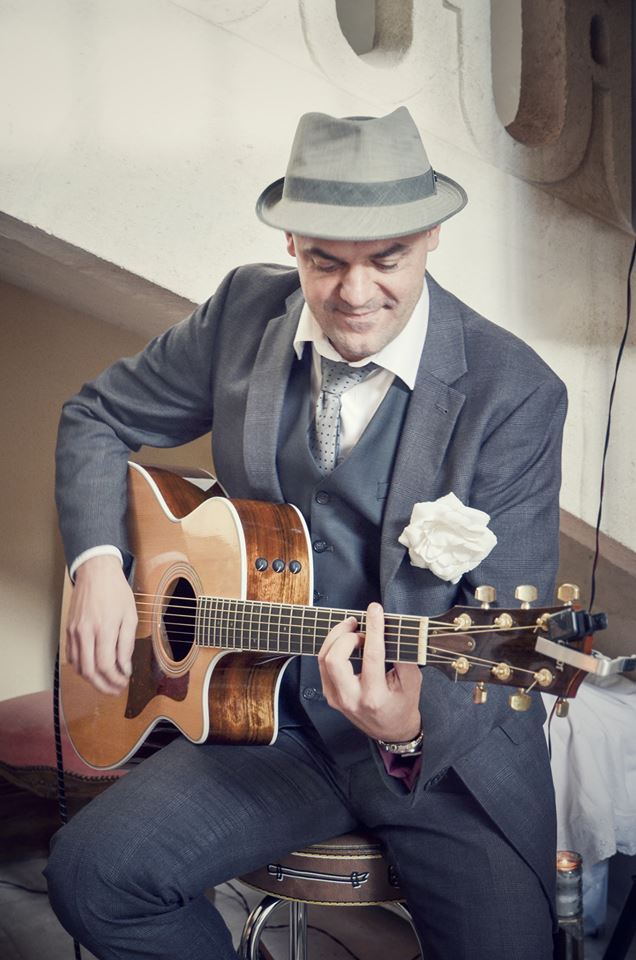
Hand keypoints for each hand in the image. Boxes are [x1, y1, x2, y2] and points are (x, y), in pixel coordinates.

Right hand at [66, 555, 137, 694]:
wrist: (96, 572)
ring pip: (78, 667)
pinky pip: (72, 656)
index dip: (115, 679)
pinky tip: (94, 669)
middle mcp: (85, 632)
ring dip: (92, 680)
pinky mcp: (68, 630)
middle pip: (89, 672)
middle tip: (116, 690)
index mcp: (103, 628)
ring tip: (107, 683)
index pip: (105, 665)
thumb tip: (124, 667)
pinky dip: (82, 667)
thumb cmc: (116, 592)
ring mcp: (74, 632)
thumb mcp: (130, 615)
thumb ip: (126, 643)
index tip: (125, 681)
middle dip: (103, 686)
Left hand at [317, 602, 421, 741]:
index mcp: (374, 697)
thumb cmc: (403, 706)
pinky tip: (346, 642)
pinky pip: (323, 665)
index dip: (373, 628)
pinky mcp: (330, 695)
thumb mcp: (412, 683)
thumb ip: (403, 656)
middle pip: (334, 658)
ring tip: (353, 630)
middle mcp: (351, 699)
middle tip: (359, 626)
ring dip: (336, 638)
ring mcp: (336, 698)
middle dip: (344, 635)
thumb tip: (391, 630)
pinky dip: (333, 648)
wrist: (391, 731)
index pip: (371, 655)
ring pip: (323, 659)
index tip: (375, 610)